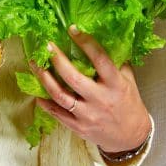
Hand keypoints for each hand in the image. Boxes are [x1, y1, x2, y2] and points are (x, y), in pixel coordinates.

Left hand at [33, 26, 150, 153]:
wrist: (130, 137)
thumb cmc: (129, 104)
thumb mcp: (128, 81)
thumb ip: (117, 62)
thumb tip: (106, 38)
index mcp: (115, 84)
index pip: (100, 59)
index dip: (85, 42)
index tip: (72, 29)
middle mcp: (100, 99)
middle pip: (73, 77)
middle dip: (57, 60)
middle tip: (46, 46)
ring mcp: (88, 115)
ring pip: (60, 96)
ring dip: (44, 79)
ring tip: (35, 64)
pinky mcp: (79, 127)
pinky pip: (57, 113)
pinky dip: (45, 103)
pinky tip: (37, 92)